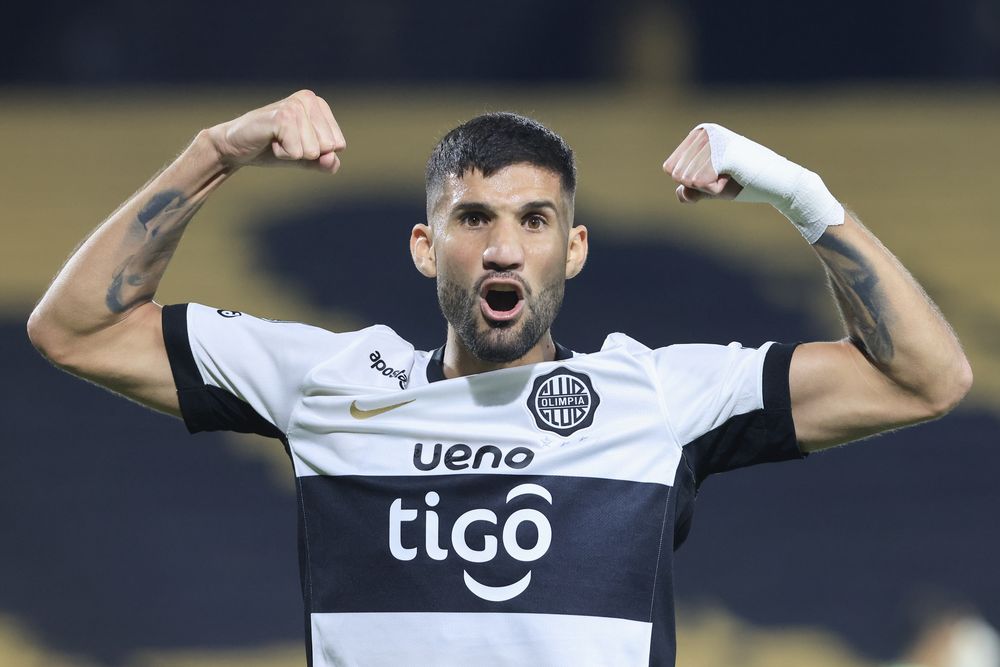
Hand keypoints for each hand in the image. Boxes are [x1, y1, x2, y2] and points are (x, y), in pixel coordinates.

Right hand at [207, 90, 346, 172]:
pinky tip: (270, 142)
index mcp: (318, 104)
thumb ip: (326, 162)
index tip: (295, 142)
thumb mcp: (305, 159)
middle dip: (305, 153)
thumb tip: (332, 159)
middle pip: (328, 147)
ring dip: (292, 153)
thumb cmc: (272, 149)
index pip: (339, 144)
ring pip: (312, 150)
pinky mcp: (281, 117)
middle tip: (284, 142)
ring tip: (276, 141)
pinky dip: (283, 154)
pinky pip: (296, 152)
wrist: (236, 148)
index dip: (317, 152)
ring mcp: (294, 106)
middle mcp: (308, 99)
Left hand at [662, 126, 743, 203]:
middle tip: (727, 175)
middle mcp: (704, 132)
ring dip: (710, 187)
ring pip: (688, 181)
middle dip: (700, 185)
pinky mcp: (723, 154)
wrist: (778, 181)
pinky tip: (734, 178)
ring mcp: (714, 141)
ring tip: (732, 175)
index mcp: (699, 133)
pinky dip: (716, 190)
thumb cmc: (742, 181)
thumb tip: (681, 193)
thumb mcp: (709, 186)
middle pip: (678, 175)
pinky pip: (701, 184)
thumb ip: (690, 189)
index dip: (692, 181)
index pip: (670, 169)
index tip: (717, 173)